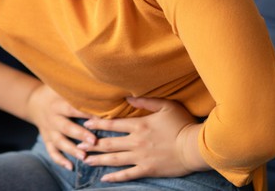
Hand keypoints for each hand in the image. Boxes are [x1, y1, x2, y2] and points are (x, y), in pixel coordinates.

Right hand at [25, 83, 95, 170]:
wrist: (33, 101)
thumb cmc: (54, 92)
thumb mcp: (61, 87)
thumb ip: (77, 88)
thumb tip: (99, 86)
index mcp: (57, 104)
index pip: (72, 108)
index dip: (85, 113)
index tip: (100, 118)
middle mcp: (52, 118)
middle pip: (66, 127)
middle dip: (80, 134)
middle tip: (93, 141)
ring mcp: (49, 130)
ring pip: (59, 142)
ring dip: (71, 150)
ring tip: (84, 157)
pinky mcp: (46, 139)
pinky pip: (52, 151)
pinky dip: (60, 160)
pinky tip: (70, 167)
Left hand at [79, 97, 208, 182]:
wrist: (196, 147)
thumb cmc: (182, 124)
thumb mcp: (165, 106)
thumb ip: (145, 101)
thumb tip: (127, 98)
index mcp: (139, 125)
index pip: (113, 124)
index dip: (97, 124)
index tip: (85, 124)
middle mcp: (136, 141)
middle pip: (109, 143)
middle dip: (92, 144)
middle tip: (78, 146)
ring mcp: (141, 157)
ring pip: (114, 159)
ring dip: (98, 160)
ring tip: (85, 160)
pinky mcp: (147, 169)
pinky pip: (127, 174)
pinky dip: (115, 177)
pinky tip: (104, 178)